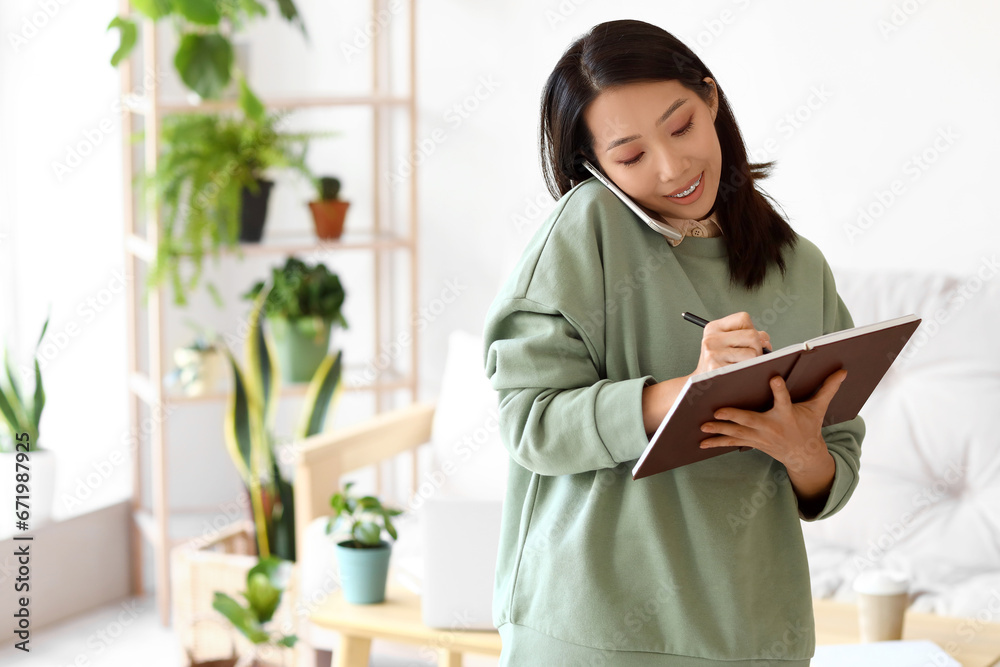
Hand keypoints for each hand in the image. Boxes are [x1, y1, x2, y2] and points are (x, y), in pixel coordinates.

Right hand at [692, 312, 771, 375]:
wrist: (701, 382)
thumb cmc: (719, 361)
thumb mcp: (726, 342)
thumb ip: (747, 335)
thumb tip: (765, 341)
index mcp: (713, 328)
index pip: (744, 319)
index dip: (752, 329)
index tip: (747, 341)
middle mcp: (711, 339)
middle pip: (752, 335)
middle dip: (758, 347)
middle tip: (751, 357)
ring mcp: (713, 354)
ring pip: (753, 353)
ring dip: (754, 362)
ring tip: (744, 365)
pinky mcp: (717, 369)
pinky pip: (747, 368)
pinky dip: (749, 371)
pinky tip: (740, 373)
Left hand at [698, 368, 847, 470]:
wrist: (804, 455)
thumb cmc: (808, 426)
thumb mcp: (818, 408)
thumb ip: (827, 388)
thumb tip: (843, 370)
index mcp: (787, 414)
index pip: (784, 400)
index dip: (779, 390)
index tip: (774, 378)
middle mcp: (772, 427)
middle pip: (751, 420)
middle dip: (734, 416)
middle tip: (717, 411)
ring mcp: (760, 437)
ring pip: (737, 433)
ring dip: (719, 430)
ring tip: (703, 426)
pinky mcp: (753, 443)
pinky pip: (733, 442)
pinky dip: (717, 442)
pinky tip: (702, 442)